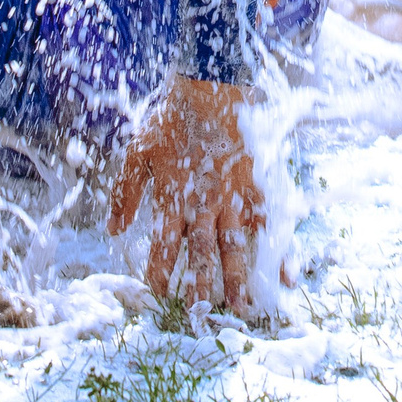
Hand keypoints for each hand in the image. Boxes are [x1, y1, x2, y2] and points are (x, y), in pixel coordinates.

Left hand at [108, 75, 264, 310]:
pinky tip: (287, 275)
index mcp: (175, 197)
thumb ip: (126, 193)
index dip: (161, 272)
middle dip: (203, 286)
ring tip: (241, 308)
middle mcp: (205, 203)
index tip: (158, 295)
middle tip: (203, 315)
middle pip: (203, 253)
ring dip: (239, 278)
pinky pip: (272, 223)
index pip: (165, 245)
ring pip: (238, 244)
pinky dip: (281, 249)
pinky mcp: (259, 184)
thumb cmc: (171, 120)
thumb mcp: (138, 152)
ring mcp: (235, 195)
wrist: (210, 86)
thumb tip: (114, 231)